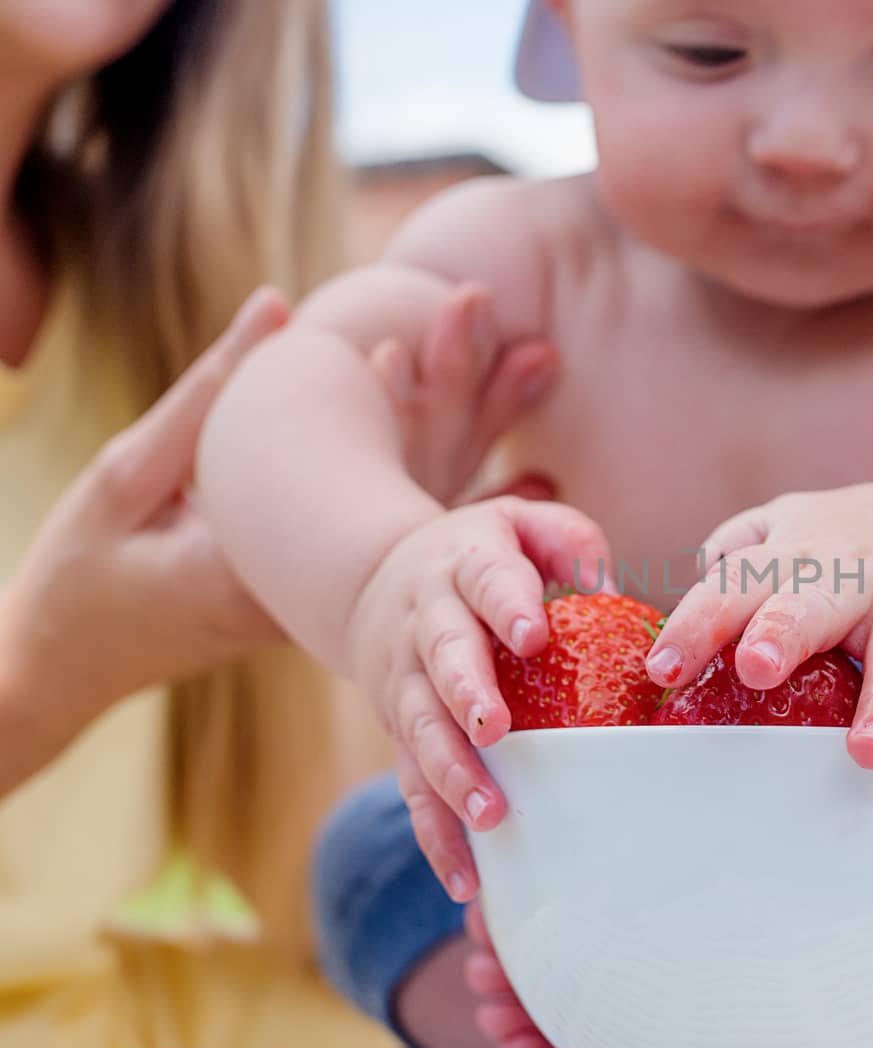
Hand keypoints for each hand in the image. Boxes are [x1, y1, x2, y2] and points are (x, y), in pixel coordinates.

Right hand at [0, 284, 555, 792]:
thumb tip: (278, 307)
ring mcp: (337, 586)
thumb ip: (207, 394)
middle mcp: (332, 573)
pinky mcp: (330, 588)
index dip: (434, 383)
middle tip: (542, 349)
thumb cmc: (90, 572)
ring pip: (427, 500)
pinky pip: (406, 534)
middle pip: (427, 476)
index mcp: (291, 548)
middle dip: (482, 407)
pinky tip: (516, 480)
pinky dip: (459, 495)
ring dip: (479, 438)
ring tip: (535, 372)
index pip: (383, 455)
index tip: (474, 315)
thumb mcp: (131, 479)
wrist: (74, 660)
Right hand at [347, 500, 611, 899]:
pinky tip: (467, 879)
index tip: (532, 635)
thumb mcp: (522, 525)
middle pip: (442, 659)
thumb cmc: (483, 557)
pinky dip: (435, 834)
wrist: (376, 580)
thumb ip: (568, 543)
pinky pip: (412, 787)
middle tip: (495, 730)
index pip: (486, 580)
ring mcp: (407, 683)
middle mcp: (427, 625)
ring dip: (452, 774)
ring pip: (421, 731)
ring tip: (489, 815)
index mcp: (465, 566)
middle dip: (466, 695)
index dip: (508, 605)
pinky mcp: (401, 734)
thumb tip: (609, 586)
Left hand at [647, 483, 872, 768]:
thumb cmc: (849, 543)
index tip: (663, 667)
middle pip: (815, 602)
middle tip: (758, 668)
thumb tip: (696, 579)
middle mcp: (855, 577)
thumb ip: (737, 551)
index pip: (736, 588)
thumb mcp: (787, 528)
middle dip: (787, 631)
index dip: (699, 624)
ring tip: (872, 749)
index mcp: (796, 558)